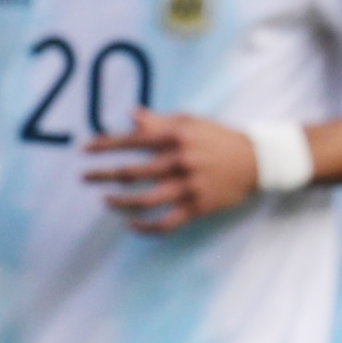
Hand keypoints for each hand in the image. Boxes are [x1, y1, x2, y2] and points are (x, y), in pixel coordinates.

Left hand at [88, 110, 258, 234]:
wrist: (258, 159)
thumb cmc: (217, 138)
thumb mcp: (191, 123)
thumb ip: (159, 121)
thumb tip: (132, 115)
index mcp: (176, 137)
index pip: (132, 140)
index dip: (104, 146)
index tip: (84, 150)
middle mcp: (180, 161)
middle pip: (131, 173)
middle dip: (102, 175)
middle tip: (84, 177)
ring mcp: (189, 186)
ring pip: (144, 201)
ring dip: (119, 203)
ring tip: (105, 200)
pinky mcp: (198, 206)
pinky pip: (165, 223)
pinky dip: (145, 227)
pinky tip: (131, 224)